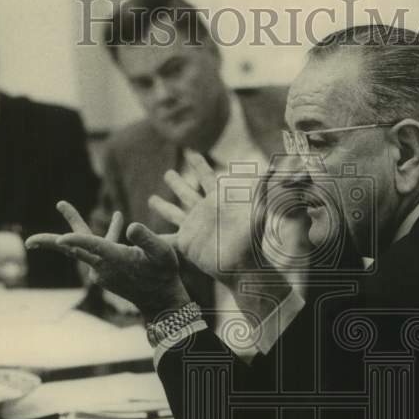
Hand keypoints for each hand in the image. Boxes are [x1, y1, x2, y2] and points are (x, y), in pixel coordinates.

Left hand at [25, 201, 188, 319]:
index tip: (60, 239)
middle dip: (49, 243)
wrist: (161, 299)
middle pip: (71, 250)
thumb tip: (131, 226)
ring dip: (74, 228)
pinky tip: (118, 218)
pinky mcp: (104, 273)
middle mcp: (103, 266)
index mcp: (115, 258)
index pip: (91, 246)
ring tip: (61, 205)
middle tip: (28, 242)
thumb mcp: (163, 252)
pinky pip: (97, 250)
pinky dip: (100, 237)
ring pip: (83, 246)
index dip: (76, 239)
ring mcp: (101, 271)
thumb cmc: (164, 273)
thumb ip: (147, 238)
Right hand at [147, 150, 258, 282]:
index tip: (191, 152)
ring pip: (174, 212)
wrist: (243, 267)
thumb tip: (276, 169)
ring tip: (152, 199)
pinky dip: (154, 237)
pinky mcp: (186, 243)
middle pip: (187, 192)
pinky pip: (167, 238)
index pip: (207, 176)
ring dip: (163, 206)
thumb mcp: (258, 209)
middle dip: (177, 183)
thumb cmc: (252, 238)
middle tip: (167, 173)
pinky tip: (141, 234)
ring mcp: (194, 227)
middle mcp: (204, 211)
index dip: (198, 164)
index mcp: (218, 200)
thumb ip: (263, 189)